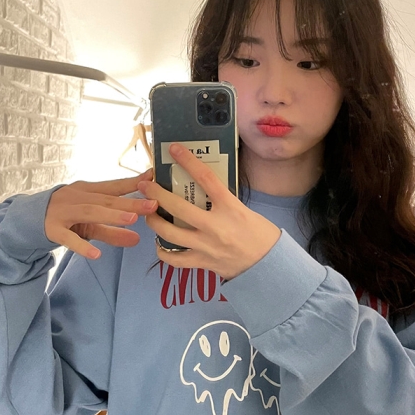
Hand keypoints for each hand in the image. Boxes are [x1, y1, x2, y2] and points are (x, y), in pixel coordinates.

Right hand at [43, 174, 154, 258]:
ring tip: (132, 220)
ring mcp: (63, 211)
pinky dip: (81, 246)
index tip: (153, 177)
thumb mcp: (89, 224)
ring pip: (90, 212)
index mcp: (87, 190)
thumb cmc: (65, 218)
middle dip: (130, 202)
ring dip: (111, 215)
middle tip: (153, 205)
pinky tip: (95, 255)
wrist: (28, 220)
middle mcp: (76, 197)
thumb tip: (138, 239)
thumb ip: (112, 231)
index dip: (133, 183)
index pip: (114, 186)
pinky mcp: (52, 229)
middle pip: (106, 199)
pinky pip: (68, 238)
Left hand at [138, 153, 279, 278]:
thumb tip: (203, 191)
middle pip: (178, 206)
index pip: (206, 178)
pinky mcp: (202, 262)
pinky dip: (163, 251)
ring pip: (170, 233)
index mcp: (230, 207)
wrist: (269, 265)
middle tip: (145, 185)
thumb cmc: (260, 234)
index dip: (188, 161)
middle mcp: (215, 226)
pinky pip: (175, 259)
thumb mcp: (244, 210)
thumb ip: (223, 201)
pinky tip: (160, 244)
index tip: (174, 149)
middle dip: (156, 194)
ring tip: (148, 214)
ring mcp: (206, 246)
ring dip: (154, 221)